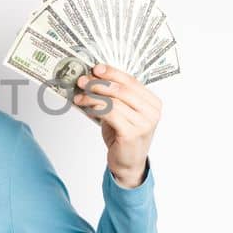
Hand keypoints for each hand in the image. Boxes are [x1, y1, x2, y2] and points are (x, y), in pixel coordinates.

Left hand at [71, 64, 162, 187]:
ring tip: (80, 95)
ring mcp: (144, 123)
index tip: (97, 68)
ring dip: (93, 96)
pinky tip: (86, 106)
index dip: (113, 73)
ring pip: (114, 101)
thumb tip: (95, 77)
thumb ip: (116, 96)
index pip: (132, 81)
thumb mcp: (123, 112)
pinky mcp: (131, 134)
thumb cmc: (124, 136)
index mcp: (152, 103)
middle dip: (100, 83)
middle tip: (84, 80)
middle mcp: (151, 112)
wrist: (128, 163)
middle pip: (122, 89)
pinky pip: (110, 114)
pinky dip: (95, 107)